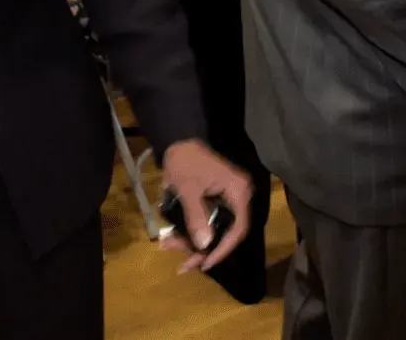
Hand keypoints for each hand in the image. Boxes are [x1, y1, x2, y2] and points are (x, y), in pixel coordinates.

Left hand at [159, 139, 251, 272]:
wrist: (177, 140)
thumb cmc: (186, 161)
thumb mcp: (188, 190)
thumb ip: (196, 217)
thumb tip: (203, 245)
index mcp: (238, 193)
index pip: (238, 229)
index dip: (223, 249)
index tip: (205, 263)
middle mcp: (236, 198)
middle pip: (224, 233)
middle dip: (201, 248)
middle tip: (182, 264)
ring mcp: (225, 200)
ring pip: (213, 229)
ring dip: (191, 241)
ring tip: (168, 246)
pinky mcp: (214, 201)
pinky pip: (206, 221)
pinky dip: (190, 229)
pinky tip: (172, 237)